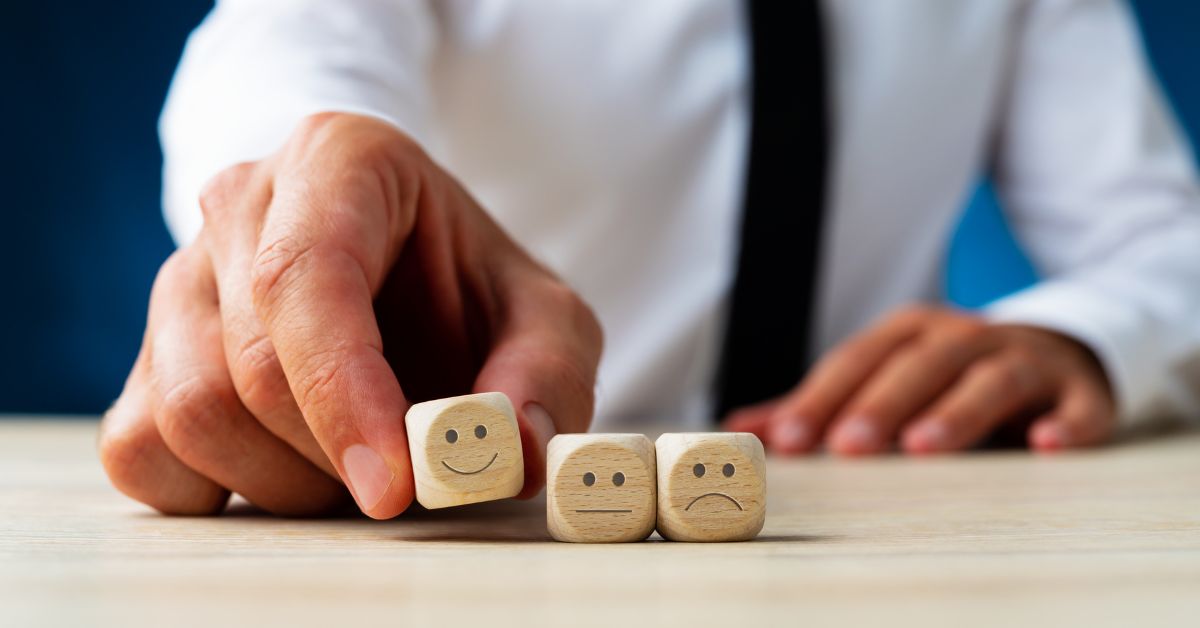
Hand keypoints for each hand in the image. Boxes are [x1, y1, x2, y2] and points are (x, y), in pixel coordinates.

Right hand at [99, 113, 602, 517]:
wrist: (403, 269)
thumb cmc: (466, 287)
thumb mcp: (543, 315)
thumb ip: (546, 373)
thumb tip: (515, 452)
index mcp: (336, 159)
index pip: (307, 278)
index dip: (346, 393)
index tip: (398, 485)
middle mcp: (237, 205)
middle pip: (248, 365)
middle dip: (335, 455)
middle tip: (407, 481)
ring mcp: (177, 279)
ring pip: (190, 415)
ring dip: (287, 480)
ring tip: (359, 463)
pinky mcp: (146, 356)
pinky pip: (142, 451)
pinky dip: (220, 491)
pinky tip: (292, 469)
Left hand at [722, 305, 1114, 454]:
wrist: (1055, 351)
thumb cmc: (949, 374)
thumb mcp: (886, 376)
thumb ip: (820, 403)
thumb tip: (741, 423)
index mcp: (910, 334)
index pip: (858, 362)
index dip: (822, 398)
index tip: (788, 441)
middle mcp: (964, 338)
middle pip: (919, 366)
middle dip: (881, 405)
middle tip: (848, 448)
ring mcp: (1024, 359)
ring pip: (990, 379)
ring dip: (958, 411)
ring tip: (924, 447)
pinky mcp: (1078, 390)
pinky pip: (1076, 405)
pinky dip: (1065, 422)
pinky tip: (1045, 444)